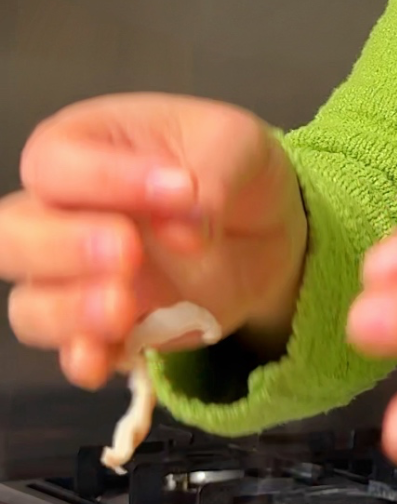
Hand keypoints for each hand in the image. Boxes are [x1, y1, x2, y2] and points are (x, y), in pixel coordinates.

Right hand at [1, 95, 307, 386]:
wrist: (264, 230)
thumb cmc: (231, 168)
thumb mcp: (239, 144)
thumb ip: (212, 175)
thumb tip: (184, 230)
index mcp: (83, 146)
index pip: (55, 163)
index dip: (104, 179)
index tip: (180, 190)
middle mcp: (63, 212)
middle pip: (12, 235)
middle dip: (58, 248)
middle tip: (126, 250)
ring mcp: (77, 277)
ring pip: (30, 303)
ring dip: (67, 311)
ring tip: (123, 307)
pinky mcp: (105, 328)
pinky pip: (72, 352)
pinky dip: (83, 359)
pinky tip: (104, 359)